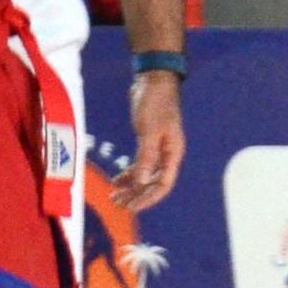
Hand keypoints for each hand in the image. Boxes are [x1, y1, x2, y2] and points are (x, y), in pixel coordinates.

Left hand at [118, 71, 186, 210]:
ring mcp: (157, 148)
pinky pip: (139, 164)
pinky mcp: (147, 141)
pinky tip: (117, 180)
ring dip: (131, 187)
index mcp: (173, 153)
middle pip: (153, 183)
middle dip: (137, 196)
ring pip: (145, 175)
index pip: (163, 184)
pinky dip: (129, 173)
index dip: (148, 198)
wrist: (153, 80)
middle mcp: (167, 154)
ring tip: (115, 197)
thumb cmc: (156, 102)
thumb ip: (146, 157)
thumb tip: (140, 182)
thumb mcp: (149, 131)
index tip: (132, 207)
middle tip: (119, 205)